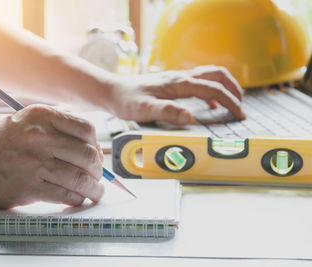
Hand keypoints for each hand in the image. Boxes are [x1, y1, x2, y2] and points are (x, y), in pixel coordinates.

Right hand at [0, 105, 103, 207]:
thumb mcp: (23, 123)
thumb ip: (54, 129)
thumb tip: (88, 147)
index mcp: (41, 115)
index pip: (86, 129)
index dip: (96, 145)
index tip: (95, 156)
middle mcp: (40, 136)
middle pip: (88, 155)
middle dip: (98, 170)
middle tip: (97, 177)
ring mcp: (34, 162)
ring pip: (80, 178)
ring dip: (94, 189)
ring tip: (96, 192)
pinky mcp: (28, 186)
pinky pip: (66, 194)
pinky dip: (77, 199)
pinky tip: (77, 199)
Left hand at [109, 65, 245, 124]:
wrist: (112, 91)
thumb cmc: (127, 100)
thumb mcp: (145, 110)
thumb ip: (167, 112)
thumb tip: (190, 116)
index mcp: (178, 83)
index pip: (213, 89)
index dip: (230, 101)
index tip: (240, 114)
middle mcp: (180, 78)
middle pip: (216, 74)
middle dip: (233, 88)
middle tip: (241, 105)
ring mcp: (176, 79)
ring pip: (209, 76)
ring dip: (224, 86)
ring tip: (233, 103)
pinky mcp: (172, 84)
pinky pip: (198, 83)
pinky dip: (211, 91)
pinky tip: (210, 105)